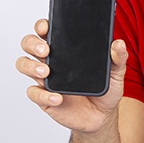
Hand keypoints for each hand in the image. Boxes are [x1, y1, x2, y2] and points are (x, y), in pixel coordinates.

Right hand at [16, 18, 127, 132]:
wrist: (102, 117)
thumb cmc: (104, 90)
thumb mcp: (115, 73)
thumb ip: (118, 58)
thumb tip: (119, 44)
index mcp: (65, 49)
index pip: (47, 31)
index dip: (42, 26)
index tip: (46, 27)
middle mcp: (51, 61)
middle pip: (29, 44)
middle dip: (32, 43)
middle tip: (45, 50)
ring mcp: (46, 79)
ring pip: (24, 65)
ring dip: (31, 66)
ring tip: (46, 73)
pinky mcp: (44, 98)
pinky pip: (34, 93)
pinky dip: (43, 95)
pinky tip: (58, 97)